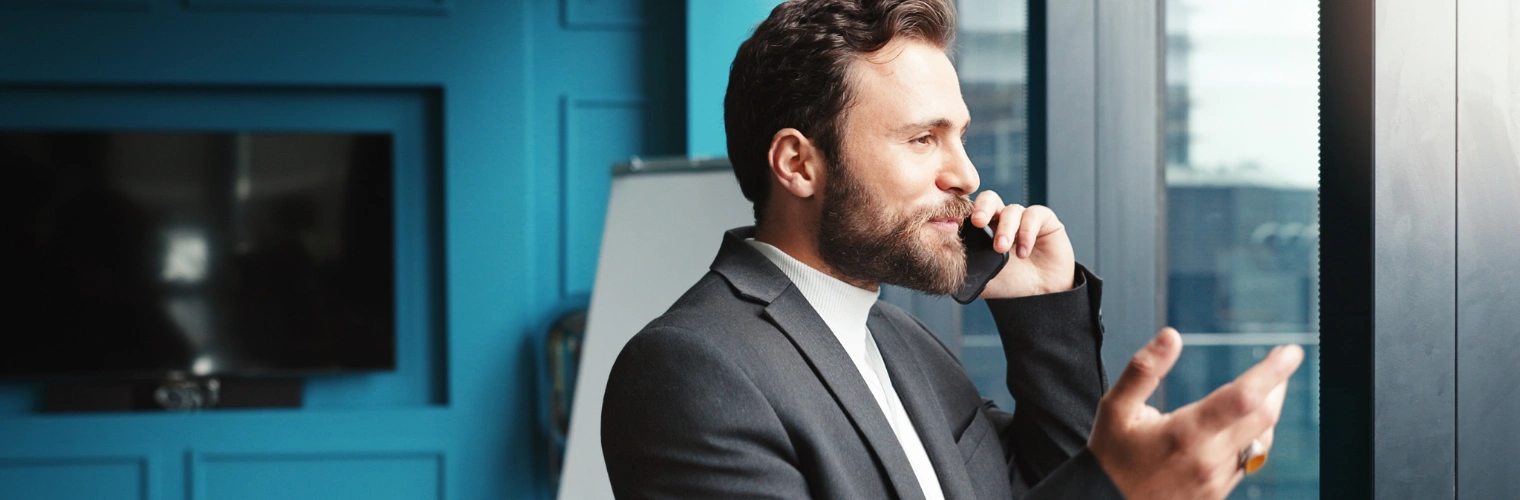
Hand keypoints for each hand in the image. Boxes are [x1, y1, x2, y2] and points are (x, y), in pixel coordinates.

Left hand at [967, 191, 1074, 298]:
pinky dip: (1027, 232)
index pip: (971, 210)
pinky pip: (1034, 215)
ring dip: (1005, 229)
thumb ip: (967, 271)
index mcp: (984, 228)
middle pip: (989, 199)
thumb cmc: (1012, 282)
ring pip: (1011, 210)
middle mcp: (1002, 218)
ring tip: (1001, 249)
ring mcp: (1022, 217)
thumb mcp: (983, 280)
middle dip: (982, 208)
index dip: (965, 213)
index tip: (957, 226)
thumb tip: (950, 269)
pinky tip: (1023, 252)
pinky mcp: (1043, 219)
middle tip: (978, 222)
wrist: (1042, 292)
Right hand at [1088, 328, 1303, 499]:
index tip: (1289, 352)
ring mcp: (1216, 481)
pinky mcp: (1216, 494)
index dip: (1272, 372)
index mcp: (1185, 433)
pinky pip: (1247, 460)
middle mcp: (1208, 459)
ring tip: (1265, 391)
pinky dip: (1252, 436)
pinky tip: (1241, 425)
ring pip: (1260, 440)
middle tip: (1281, 365)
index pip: (1244, 397)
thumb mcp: (1115, 408)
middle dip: (1278, 386)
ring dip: (1266, 412)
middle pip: (1264, 418)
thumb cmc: (1110, 458)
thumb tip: (1171, 336)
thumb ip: (1144, 369)